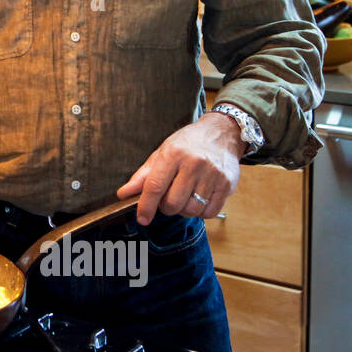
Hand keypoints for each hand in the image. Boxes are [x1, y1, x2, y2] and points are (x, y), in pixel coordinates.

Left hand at [115, 114, 243, 224]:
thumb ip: (142, 176)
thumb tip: (123, 194)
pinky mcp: (227, 184)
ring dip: (184, 210)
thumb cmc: (188, 144)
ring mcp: (213, 174)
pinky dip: (201, 212)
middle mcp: (194, 163)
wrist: (221, 133)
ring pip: (191, 210)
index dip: (146, 205)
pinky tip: (199, 199)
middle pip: (173, 202)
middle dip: (166, 207)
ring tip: (185, 197)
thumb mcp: (162, 153)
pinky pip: (209, 212)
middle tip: (168, 198)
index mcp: (174, 154)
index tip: (142, 218)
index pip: (155, 186)